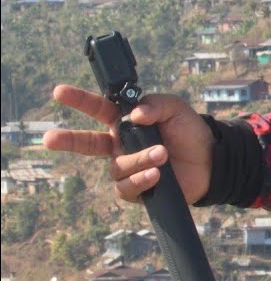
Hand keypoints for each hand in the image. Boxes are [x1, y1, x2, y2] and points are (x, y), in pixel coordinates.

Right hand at [43, 84, 213, 204]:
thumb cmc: (190, 132)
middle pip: (87, 143)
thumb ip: (155, 104)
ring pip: (118, 165)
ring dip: (140, 158)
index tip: (58, 92)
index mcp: (126, 122)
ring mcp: (127, 167)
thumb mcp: (176, 109)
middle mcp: (121, 145)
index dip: (79, 101)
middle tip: (49, 138)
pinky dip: (141, 179)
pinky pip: (127, 186)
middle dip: (67, 140)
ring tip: (162, 154)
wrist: (211, 161)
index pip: (98, 109)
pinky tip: (156, 173)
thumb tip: (134, 114)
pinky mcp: (136, 188)